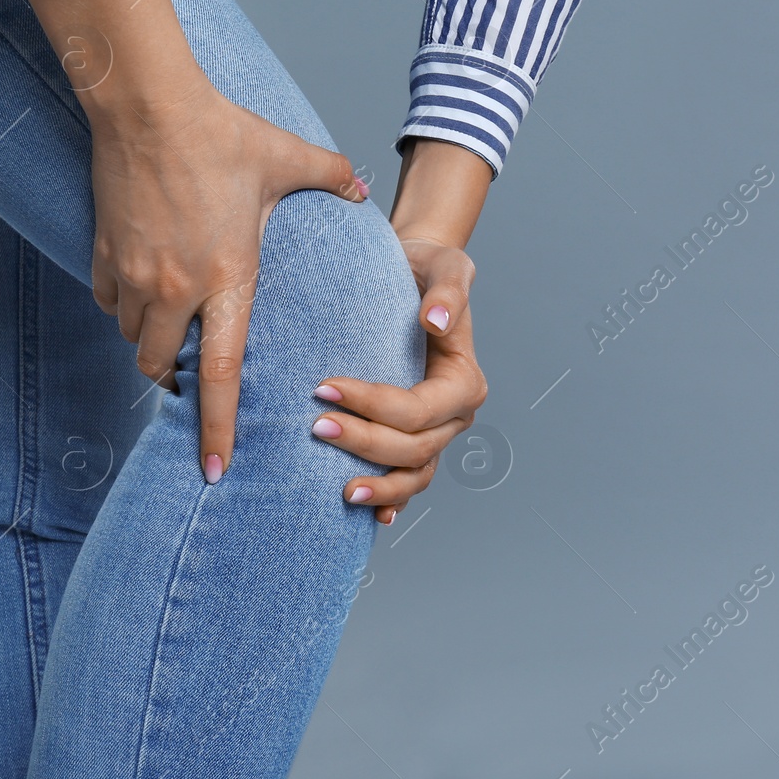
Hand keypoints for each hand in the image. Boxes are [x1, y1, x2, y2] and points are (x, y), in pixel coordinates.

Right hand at [18, 0, 365, 484]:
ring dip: (150, 344)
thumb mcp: (286, 157)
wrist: (148, 104)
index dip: (216, 427)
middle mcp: (175, 288)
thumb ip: (330, 179)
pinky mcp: (104, 253)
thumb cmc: (221, 133)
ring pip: (132, 337)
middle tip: (191, 387)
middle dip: (175, 387)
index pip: (219, 374)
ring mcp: (134, 274)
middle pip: (163, 369)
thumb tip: (361, 193)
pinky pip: (108, 302)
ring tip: (171, 332)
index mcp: (227, 278)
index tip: (214, 469)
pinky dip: (123, 307)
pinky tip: (142, 290)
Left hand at [312, 237, 487, 522]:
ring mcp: (436, 433)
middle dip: (363, 443)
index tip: (326, 388)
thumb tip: (434, 321)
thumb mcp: (445, 266)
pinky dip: (392, 500)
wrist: (411, 274)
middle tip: (315, 426)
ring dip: (381, 487)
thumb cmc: (427, 268)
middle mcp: (454, 415)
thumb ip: (448, 291)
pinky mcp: (413, 438)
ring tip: (340, 490)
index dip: (374, 406)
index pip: (418, 410)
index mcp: (463, 383)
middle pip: (413, 448)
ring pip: (414, 475)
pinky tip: (368, 513)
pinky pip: (407, 479)